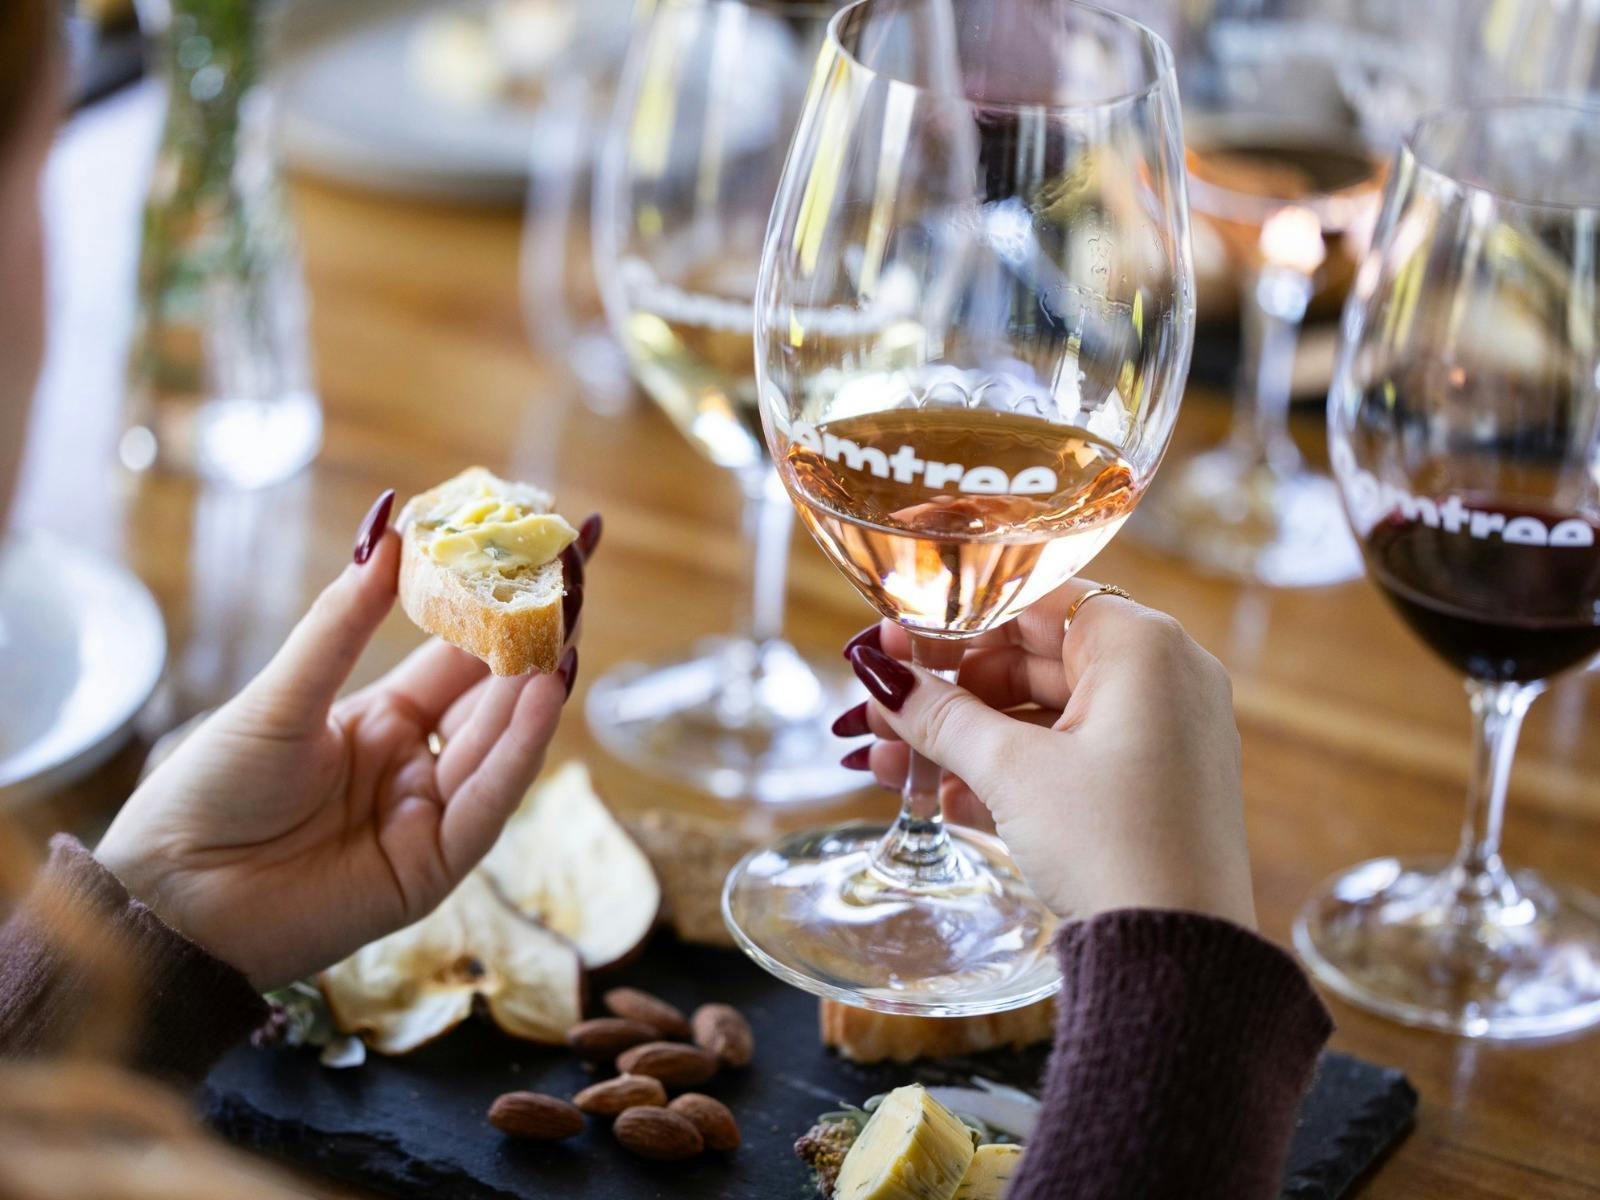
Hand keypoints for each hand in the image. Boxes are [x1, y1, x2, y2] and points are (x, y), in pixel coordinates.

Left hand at [96, 493, 601, 989]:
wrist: (167, 899)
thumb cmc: (208, 795)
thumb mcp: (279, 697)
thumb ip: (342, 623)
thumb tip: (385, 529)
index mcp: (380, 722)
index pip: (457, 657)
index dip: (495, 607)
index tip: (534, 552)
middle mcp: (414, 766)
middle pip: (493, 697)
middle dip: (535, 641)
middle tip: (575, 577)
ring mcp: (428, 818)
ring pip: (499, 745)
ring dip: (539, 688)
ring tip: (567, 627)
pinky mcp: (433, 869)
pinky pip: (488, 803)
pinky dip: (520, 750)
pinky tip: (546, 695)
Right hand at [833, 580, 1254, 928]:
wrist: (1177, 959)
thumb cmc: (1112, 844)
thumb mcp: (1012, 771)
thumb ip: (939, 713)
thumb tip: (879, 670)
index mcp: (1142, 646)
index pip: (1030, 604)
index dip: (952, 624)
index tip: (891, 645)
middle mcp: (1163, 676)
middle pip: (1031, 658)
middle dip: (947, 694)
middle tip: (880, 714)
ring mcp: (1161, 733)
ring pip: (1042, 714)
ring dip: (965, 740)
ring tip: (891, 766)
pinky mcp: (1151, 784)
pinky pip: (1068, 756)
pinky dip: (1009, 771)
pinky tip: (943, 799)